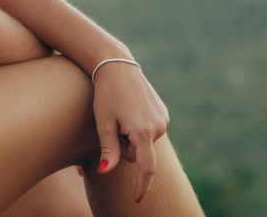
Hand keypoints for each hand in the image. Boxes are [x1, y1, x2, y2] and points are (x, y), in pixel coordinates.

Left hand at [91, 62, 169, 202]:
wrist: (117, 66)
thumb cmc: (106, 94)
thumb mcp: (104, 123)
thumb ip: (107, 150)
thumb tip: (104, 171)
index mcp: (143, 131)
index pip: (146, 167)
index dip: (141, 185)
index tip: (136, 200)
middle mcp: (158, 126)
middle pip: (139, 154)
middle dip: (125, 146)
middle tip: (114, 124)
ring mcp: (163, 119)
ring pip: (143, 143)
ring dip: (131, 135)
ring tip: (122, 114)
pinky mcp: (163, 113)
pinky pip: (149, 131)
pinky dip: (138, 127)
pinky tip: (130, 110)